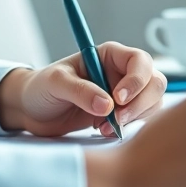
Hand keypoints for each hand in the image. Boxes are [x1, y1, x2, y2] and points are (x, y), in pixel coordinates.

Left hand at [0, 42, 166, 136]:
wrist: (32, 111)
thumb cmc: (41, 87)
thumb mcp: (56, 83)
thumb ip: (80, 91)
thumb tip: (107, 106)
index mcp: (109, 55)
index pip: (139, 61)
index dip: (136, 80)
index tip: (117, 99)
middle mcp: (121, 73)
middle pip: (153, 83)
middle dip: (140, 103)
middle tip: (116, 120)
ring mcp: (124, 95)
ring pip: (152, 103)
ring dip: (135, 118)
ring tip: (105, 127)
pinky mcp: (120, 114)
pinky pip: (140, 120)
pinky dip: (129, 128)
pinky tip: (104, 131)